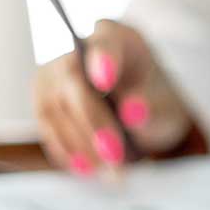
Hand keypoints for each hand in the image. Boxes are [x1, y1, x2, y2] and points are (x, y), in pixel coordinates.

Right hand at [32, 20, 194, 175]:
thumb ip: (153, 108)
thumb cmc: (154, 102)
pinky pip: (47, 127)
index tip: (105, 81)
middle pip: (74, 84)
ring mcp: (54, 74)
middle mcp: (78, 50)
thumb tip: (134, 113)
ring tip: (110, 172)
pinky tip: (88, 168)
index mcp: (116, 38)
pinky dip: (67, 150)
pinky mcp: (43, 100)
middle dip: (93, 124)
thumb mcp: (166, 106)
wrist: (138, 111)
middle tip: (116, 157)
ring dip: (80, 145)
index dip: (103, 61)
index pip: (105, 45)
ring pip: (55, 109)